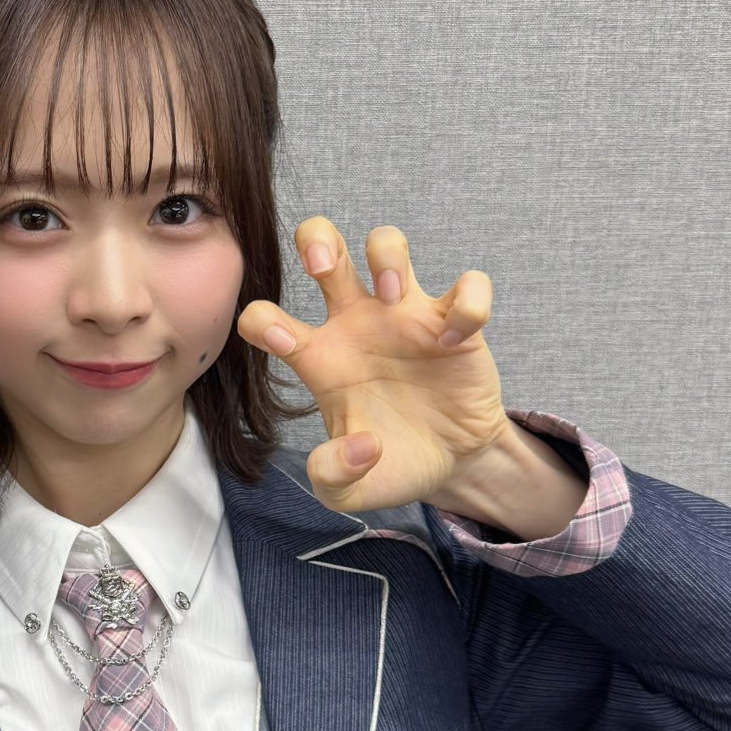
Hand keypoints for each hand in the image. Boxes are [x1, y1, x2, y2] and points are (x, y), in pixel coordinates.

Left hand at [237, 220, 508, 513]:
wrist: (452, 466)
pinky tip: (454, 339)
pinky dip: (466, 303)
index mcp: (319, 358)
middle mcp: (356, 325)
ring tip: (392, 297)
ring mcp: (406, 317)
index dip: (263, 320)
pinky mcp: (456, 325)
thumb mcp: (347, 491)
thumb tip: (359, 447)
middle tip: (320, 266)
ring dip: (386, 257)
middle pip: (322, 246)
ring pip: (387, 244)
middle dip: (316, 239)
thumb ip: (332, 477)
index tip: (284, 341)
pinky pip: (468, 285)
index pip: (266, 318)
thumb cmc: (390, 465)